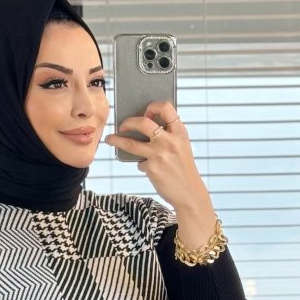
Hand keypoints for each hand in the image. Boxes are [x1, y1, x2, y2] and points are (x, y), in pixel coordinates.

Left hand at [103, 101, 211, 221]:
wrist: (189, 193)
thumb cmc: (183, 168)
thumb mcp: (182, 146)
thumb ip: (168, 135)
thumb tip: (142, 126)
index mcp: (180, 132)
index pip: (166, 107)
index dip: (152, 106)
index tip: (145, 112)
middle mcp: (170, 141)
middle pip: (143, 123)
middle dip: (128, 122)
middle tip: (122, 126)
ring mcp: (160, 155)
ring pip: (131, 144)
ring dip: (116, 140)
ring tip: (109, 139)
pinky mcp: (152, 168)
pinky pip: (139, 163)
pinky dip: (142, 165)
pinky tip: (149, 169)